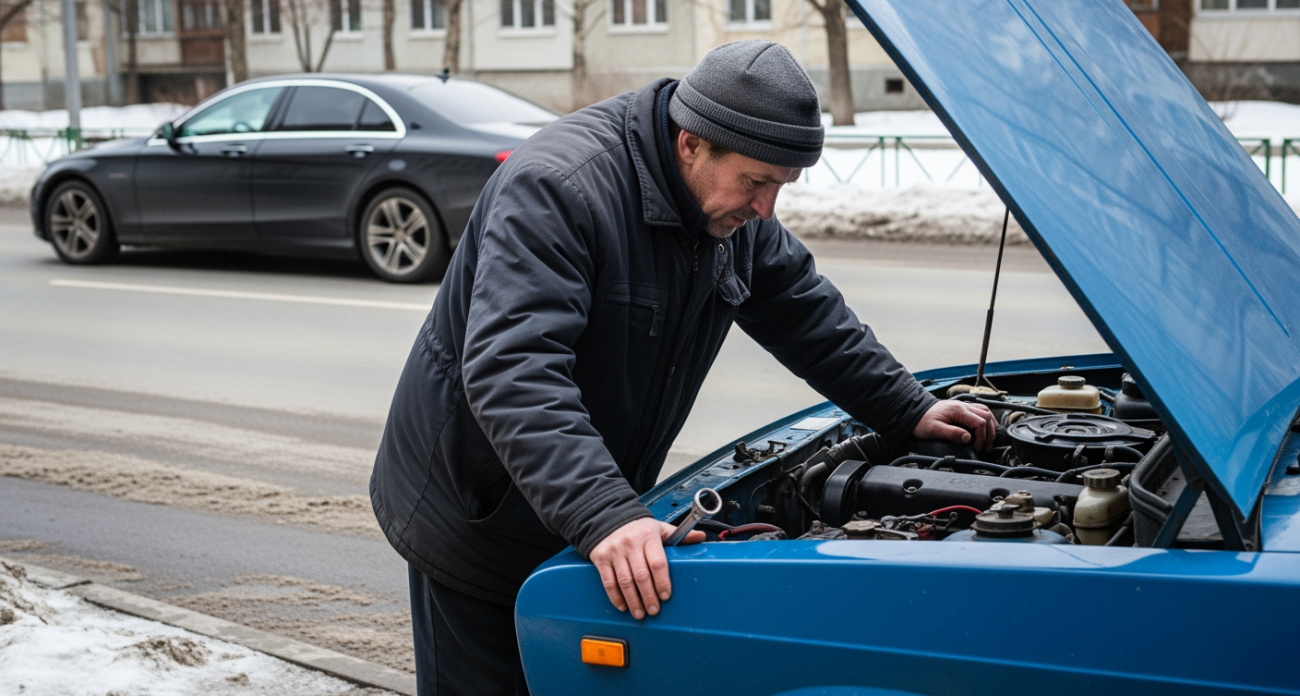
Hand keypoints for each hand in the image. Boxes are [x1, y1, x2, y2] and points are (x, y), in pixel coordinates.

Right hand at [589, 517, 703, 618]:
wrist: (608, 518)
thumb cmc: (638, 528)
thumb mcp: (659, 528)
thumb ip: (679, 535)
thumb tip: (700, 537)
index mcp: (648, 537)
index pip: (657, 563)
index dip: (662, 582)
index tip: (666, 596)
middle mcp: (630, 544)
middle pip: (641, 576)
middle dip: (649, 597)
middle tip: (654, 610)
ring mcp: (614, 552)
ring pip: (625, 582)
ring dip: (633, 601)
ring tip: (640, 613)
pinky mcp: (601, 558)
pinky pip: (608, 582)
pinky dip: (616, 597)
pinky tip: (623, 606)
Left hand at [912, 400, 996, 451]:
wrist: (913, 412)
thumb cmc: (922, 421)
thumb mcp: (934, 430)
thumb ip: (952, 434)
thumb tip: (968, 438)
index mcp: (958, 410)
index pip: (980, 422)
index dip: (982, 437)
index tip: (977, 447)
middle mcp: (963, 406)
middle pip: (986, 416)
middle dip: (989, 433)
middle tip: (986, 447)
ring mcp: (962, 406)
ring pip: (985, 412)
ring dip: (990, 426)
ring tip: (988, 440)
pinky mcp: (961, 408)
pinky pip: (979, 411)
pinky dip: (985, 420)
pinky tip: (984, 428)